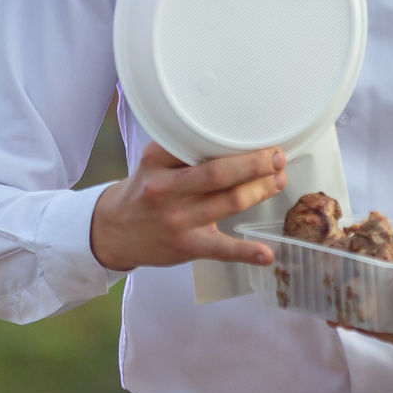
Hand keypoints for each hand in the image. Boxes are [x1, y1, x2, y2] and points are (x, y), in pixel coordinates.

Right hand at [89, 143, 288, 271]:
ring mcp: (177, 220)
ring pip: (228, 203)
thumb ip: (183, 150)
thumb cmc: (144, 191)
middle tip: (278, 158)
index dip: (236, 143)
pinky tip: (266, 254)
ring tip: (278, 181)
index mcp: (158, 161)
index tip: (262, 138)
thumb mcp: (153, 163)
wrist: (113, 231)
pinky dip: (245, 252)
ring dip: (260, 191)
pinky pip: (220, 250)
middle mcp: (166, 189)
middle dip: (255, 165)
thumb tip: (233, 138)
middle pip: (219, 174)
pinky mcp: (186, 246)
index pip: (200, 145)